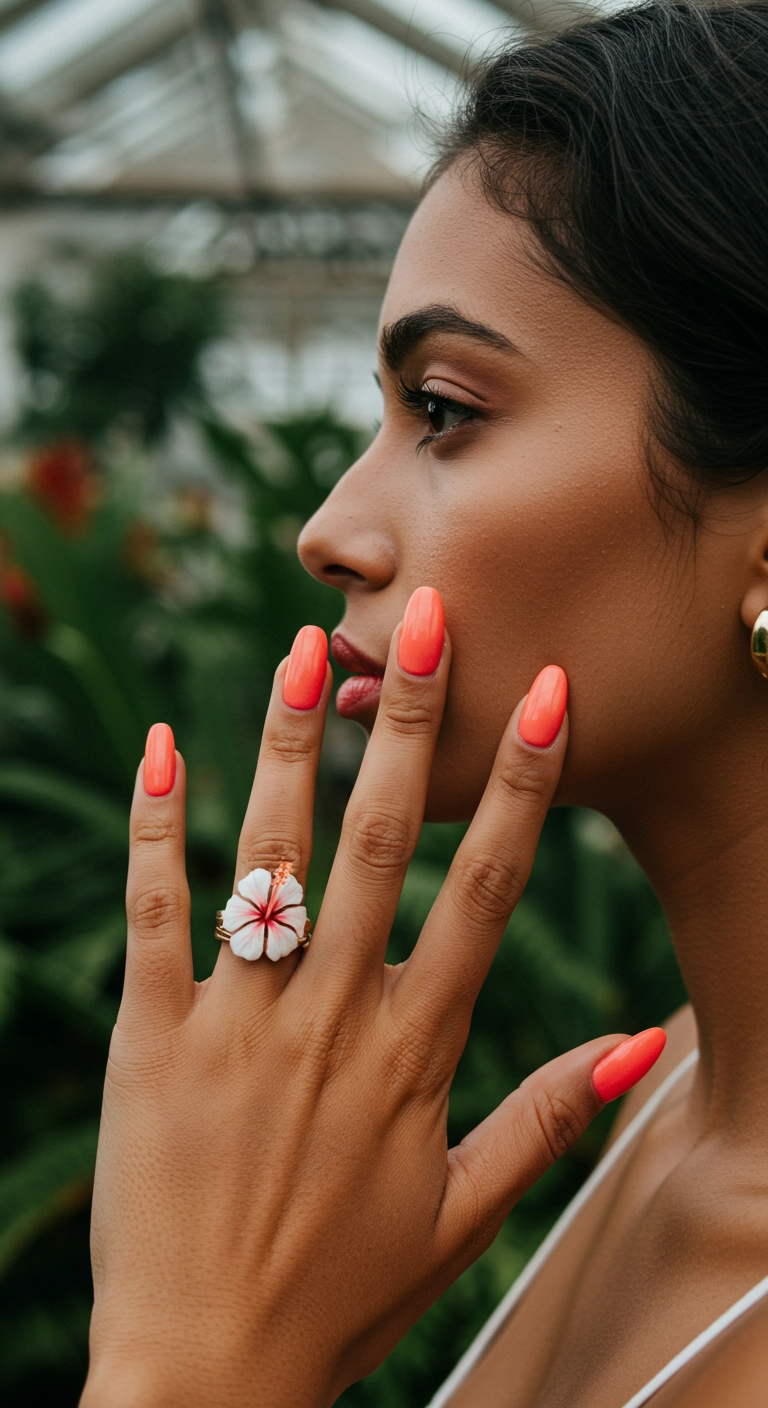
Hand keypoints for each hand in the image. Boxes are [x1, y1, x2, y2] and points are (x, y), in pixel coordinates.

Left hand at [82, 592, 661, 1407]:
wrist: (203, 1376)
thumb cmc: (342, 1293)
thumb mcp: (464, 1213)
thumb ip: (551, 1119)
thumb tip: (645, 1042)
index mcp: (415, 1051)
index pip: (484, 890)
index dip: (519, 783)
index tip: (543, 690)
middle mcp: (331, 1018)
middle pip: (377, 842)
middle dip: (409, 721)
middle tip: (425, 616)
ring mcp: (236, 1023)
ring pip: (269, 856)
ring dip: (291, 743)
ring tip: (307, 646)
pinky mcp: (152, 1040)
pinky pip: (157, 914)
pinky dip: (159, 826)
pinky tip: (163, 744)